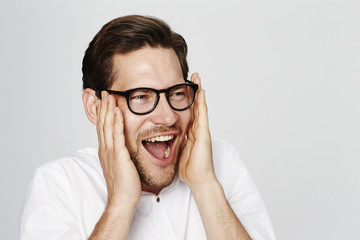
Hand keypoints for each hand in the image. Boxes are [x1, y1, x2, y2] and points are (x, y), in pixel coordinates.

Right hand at [96, 91, 140, 205]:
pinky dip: (116, 121)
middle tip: (102, 92)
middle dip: (102, 107)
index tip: (101, 101)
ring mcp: (110, 151)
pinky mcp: (118, 155)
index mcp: (105, 151)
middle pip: (102, 123)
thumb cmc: (123, 184)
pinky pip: (117, 134)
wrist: (122, 199)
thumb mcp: (119, 165)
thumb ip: (119, 153)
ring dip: (108, 109)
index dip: (101, 113)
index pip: (102, 128)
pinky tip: (117, 110)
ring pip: (107, 126)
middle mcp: (105, 149)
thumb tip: (122, 147)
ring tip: (108, 95)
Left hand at [178, 73, 216, 187]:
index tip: (180, 87)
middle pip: (195, 105)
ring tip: (197, 78)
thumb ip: (171, 142)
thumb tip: (160, 138)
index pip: (188, 111)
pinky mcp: (204, 134)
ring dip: (199, 91)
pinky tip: (201, 92)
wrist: (198, 179)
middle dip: (193, 90)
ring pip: (200, 106)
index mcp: (189, 132)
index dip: (186, 99)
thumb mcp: (175, 151)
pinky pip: (202, 115)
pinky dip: (202, 103)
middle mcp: (196, 129)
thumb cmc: (188, 168)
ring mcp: (201, 130)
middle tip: (192, 76)